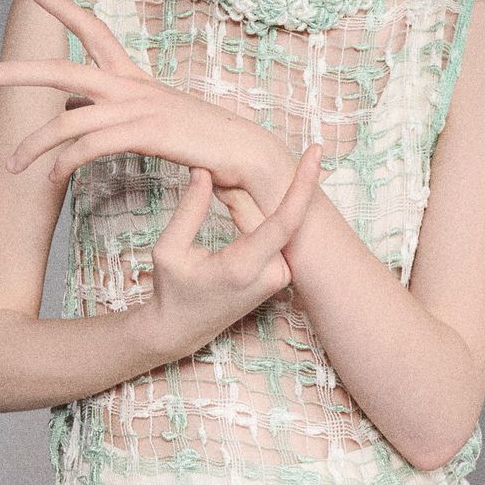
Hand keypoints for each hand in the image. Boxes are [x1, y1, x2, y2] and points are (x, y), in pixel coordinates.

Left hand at [0, 0, 282, 189]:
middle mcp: (132, 86)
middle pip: (62, 69)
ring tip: (11, 165)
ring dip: (34, 145)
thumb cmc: (202, 142)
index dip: (64, 8)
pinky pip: (90, 146)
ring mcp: (138, 108)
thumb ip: (114, 115)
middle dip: (13, 72)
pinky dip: (66, 162)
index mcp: (134, 78)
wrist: (245, 154)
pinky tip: (54, 177)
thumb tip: (75, 114)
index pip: (94, 32)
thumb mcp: (154, 122)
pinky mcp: (145, 134)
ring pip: (68, 119)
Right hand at [141, 149, 321, 364]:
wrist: (183, 330)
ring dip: (251, 213)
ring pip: (276, 225)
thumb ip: (189, 209)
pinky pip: (275, 237)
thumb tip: (204, 171)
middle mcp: (271, 274)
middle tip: (221, 217)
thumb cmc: (172, 290)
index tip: (315, 153)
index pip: (286, 220)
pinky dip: (257, 223)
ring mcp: (279, 278)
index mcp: (245, 267)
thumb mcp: (169, 249)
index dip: (303, 184)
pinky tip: (229, 248)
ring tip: (216, 246)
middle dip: (252, 197)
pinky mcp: (280, 276)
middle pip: (276, 216)